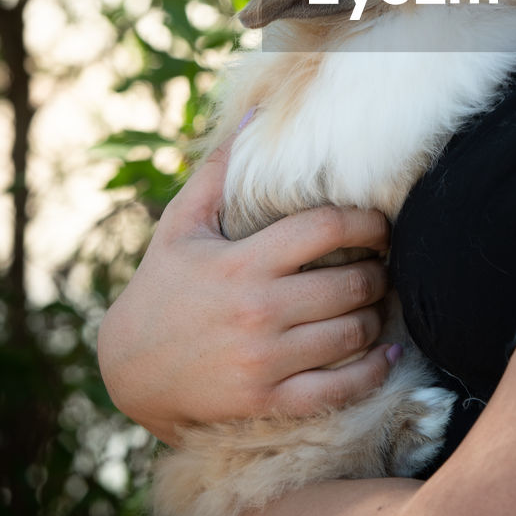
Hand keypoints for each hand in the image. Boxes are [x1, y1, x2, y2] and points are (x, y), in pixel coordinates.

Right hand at [97, 143, 392, 445]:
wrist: (128, 370)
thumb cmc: (162, 286)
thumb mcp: (181, 224)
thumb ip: (221, 170)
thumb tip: (256, 114)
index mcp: (242, 261)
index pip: (326, 228)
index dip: (366, 221)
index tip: (379, 223)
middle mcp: (258, 310)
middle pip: (351, 283)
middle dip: (379, 271)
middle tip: (383, 265)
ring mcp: (264, 359)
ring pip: (353, 333)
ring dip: (377, 315)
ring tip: (377, 302)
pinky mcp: (267, 401)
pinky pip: (339, 388)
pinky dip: (374, 370)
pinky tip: (387, 352)